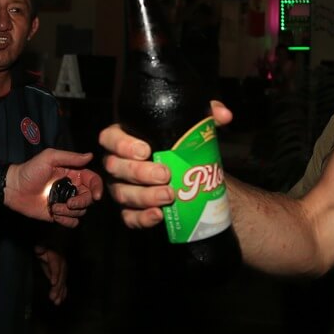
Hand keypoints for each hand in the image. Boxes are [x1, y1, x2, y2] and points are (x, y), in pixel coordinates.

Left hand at [6, 148, 101, 226]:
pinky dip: (67, 221)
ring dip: (70, 212)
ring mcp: (65, 202)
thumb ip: (70, 157)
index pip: (93, 180)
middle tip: (70, 203)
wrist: (14, 188)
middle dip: (82, 202)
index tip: (96, 196)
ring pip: (81, 211)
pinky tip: (55, 215)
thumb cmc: (30, 170)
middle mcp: (72, 188)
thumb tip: (90, 156)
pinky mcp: (59, 215)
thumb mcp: (49, 157)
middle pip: (89, 198)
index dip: (98, 188)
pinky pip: (72, 222)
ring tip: (55, 208)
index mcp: (73, 174)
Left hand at [35, 245, 68, 304]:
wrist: (52, 251)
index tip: (53, 282)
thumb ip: (40, 249)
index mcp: (56, 258)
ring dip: (60, 293)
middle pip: (60, 278)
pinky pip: (63, 286)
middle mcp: (62, 266)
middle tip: (52, 297)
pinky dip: (62, 294)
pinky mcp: (62, 278)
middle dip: (57, 288)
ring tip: (56, 302)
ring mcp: (63, 273)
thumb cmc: (45, 251)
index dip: (55, 274)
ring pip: (62, 284)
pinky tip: (60, 300)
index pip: (56, 266)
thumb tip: (38, 249)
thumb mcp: (41, 248)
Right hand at [100, 101, 233, 229]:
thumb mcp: (191, 126)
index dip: (123, 145)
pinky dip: (142, 218)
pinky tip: (158, 216)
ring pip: (122, 193)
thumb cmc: (180, 145)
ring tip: (169, 196)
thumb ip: (206, 115)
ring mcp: (121, 187)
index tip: (146, 150)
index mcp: (124, 138)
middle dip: (140, 173)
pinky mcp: (130, 209)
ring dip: (144, 196)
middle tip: (165, 174)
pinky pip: (129, 217)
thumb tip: (224, 115)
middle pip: (115, 167)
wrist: (187, 174)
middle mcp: (118, 163)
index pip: (110, 138)